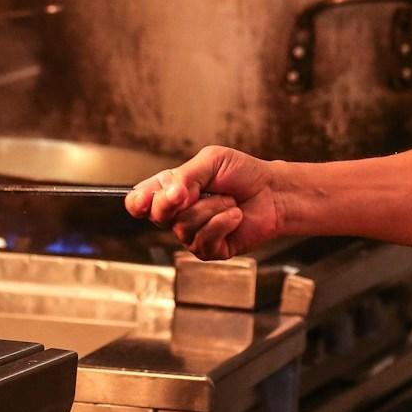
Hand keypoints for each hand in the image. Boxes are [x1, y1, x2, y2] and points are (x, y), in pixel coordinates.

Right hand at [124, 145, 282, 259]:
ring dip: (212, 208)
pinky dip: (223, 222)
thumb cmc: (242, 173)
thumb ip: (186, 176)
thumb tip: (170, 195)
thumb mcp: (211, 161)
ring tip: (228, 200)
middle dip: (178, 201)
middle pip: (158, 216)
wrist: (272, 192)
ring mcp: (192, 235)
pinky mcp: (210, 250)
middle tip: (197, 190)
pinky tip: (234, 215)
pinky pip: (205, 240)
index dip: (139, 202)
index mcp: (171, 190)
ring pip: (183, 227)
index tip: (147, 199)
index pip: (139, 201)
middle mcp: (177, 215)